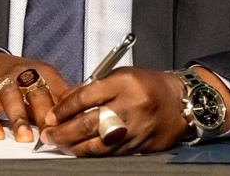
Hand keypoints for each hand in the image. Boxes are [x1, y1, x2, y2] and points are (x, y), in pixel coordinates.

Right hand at [0, 51, 68, 142]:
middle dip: (42, 115)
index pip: (57, 90)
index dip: (65, 109)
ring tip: (24, 138)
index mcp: (41, 72)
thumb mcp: (43, 80)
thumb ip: (62, 96)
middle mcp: (21, 75)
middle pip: (35, 93)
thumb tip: (87, 112)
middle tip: (49, 135)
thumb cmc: (19, 78)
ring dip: (18, 119)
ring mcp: (0, 84)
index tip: (71, 126)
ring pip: (10, 98)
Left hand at [42, 66, 229, 155]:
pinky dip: (93, 153)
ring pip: (99, 144)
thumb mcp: (120, 76)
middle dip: (64, 132)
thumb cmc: (147, 85)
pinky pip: (112, 153)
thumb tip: (66, 103)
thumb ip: (94, 88)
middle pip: (88, 123)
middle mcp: (130, 107)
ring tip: (60, 145)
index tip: (51, 117)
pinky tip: (81, 151)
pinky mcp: (140, 145)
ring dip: (75, 147)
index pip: (85, 97)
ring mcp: (136, 129)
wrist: (180, 102)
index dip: (64, 109)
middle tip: (48, 135)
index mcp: (123, 83)